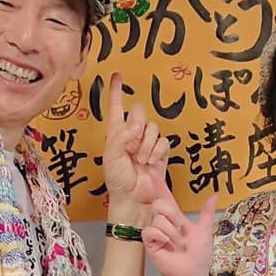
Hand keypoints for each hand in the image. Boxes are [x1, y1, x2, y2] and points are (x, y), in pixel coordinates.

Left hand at [102, 73, 169, 216]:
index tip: (117, 76)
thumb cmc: (117, 180)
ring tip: (141, 160)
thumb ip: (122, 136)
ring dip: (147, 144)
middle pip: (140, 112)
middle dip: (138, 126)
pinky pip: (163, 141)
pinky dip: (157, 151)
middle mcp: (132, 134)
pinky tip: (151, 162)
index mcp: (116, 132)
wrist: (133, 199)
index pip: (117, 107)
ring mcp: (147, 143)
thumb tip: (136, 125)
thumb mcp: (111, 156)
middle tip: (133, 144)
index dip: (117, 91)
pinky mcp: (160, 152)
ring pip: (153, 127)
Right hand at [141, 178, 216, 275]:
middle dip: (173, 216)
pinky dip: (162, 236)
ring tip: (176, 244)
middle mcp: (164, 223)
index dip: (159, 185)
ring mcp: (156, 232)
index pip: (166, 197)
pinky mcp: (150, 242)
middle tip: (181, 231)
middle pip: (161, 204)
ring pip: (159, 218)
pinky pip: (151, 230)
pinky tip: (167, 245)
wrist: (192, 273)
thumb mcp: (205, 231)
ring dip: (172, 232)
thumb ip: (206, 213)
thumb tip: (214, 196)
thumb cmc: (198, 256)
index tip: (152, 171)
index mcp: (176, 218)